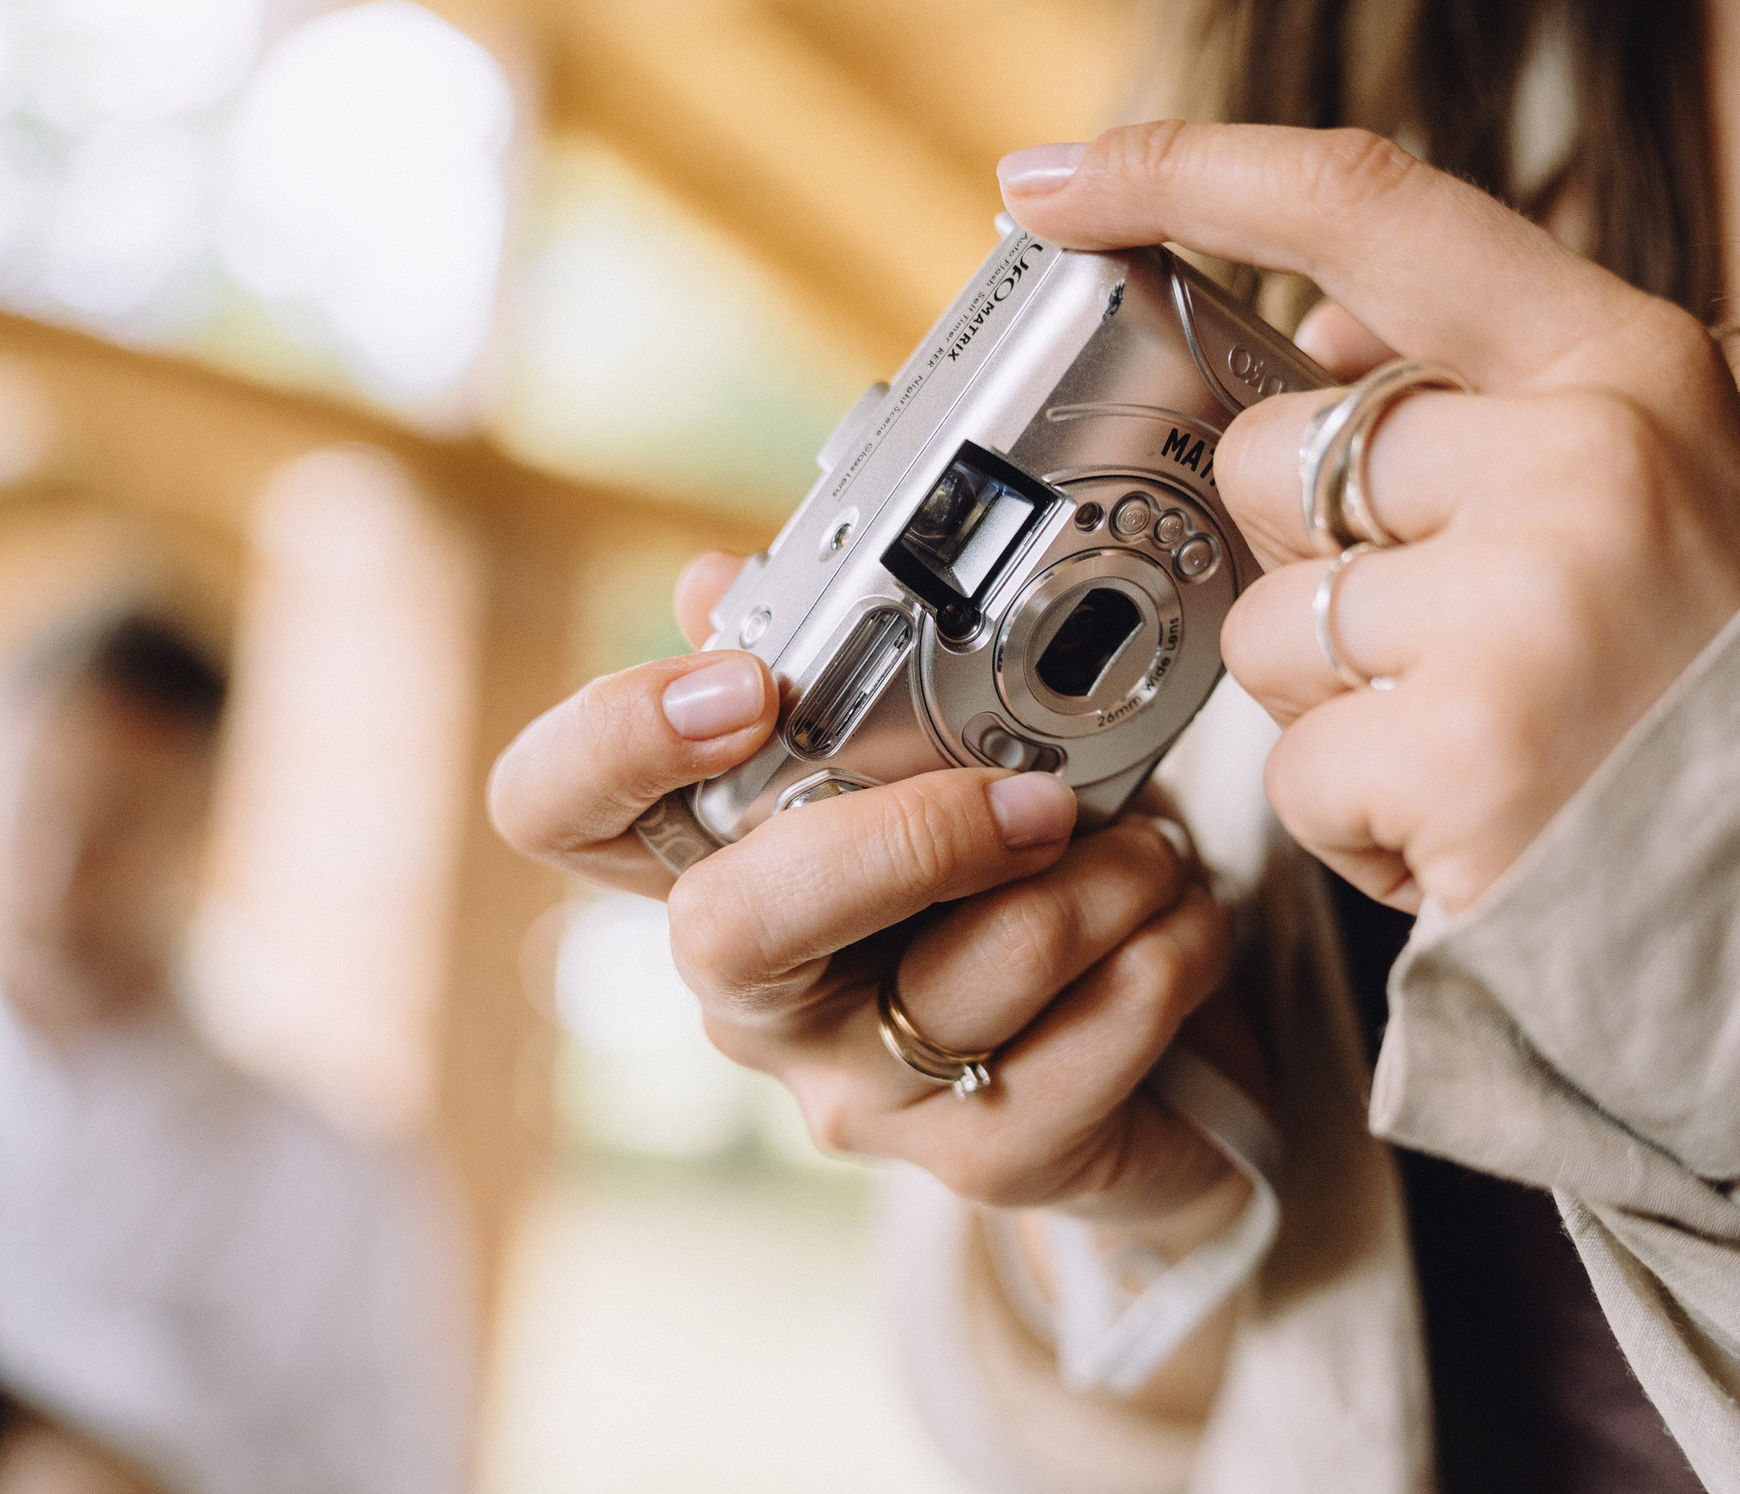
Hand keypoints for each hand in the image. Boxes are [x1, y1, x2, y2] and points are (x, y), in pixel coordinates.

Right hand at [488, 556, 1246, 1227]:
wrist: (1164, 1059)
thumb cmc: (1021, 879)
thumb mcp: (940, 752)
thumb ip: (838, 665)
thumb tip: (709, 579)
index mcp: (716, 863)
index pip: (555, 808)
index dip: (612, 742)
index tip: (748, 684)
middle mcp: (756, 993)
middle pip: (728, 927)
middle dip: (901, 840)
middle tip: (1038, 799)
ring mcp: (858, 1092)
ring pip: (964, 976)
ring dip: (1100, 885)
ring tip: (1155, 849)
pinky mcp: (985, 1160)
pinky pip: (1086, 1045)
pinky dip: (1167, 952)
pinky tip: (1184, 920)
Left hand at [998, 124, 1739, 913]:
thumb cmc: (1699, 692)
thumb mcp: (1635, 488)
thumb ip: (1473, 400)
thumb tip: (1299, 343)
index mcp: (1622, 366)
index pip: (1366, 205)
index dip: (1183, 171)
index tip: (1049, 177)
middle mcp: (1581, 459)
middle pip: (1272, 455)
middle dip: (1307, 565)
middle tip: (1446, 642)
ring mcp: (1526, 605)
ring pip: (1266, 624)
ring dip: (1334, 707)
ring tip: (1476, 744)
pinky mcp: (1463, 753)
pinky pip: (1291, 768)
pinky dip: (1352, 820)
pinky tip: (1464, 827)